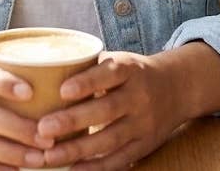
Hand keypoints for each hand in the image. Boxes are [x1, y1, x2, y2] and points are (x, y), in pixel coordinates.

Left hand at [35, 50, 189, 169]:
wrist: (176, 87)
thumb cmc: (133, 72)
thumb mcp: (119, 59)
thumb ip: (90, 65)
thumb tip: (47, 69)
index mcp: (129, 69)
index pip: (108, 74)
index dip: (86, 83)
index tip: (62, 91)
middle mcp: (138, 96)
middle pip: (106, 110)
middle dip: (73, 121)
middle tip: (43, 128)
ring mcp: (143, 123)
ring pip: (110, 139)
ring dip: (78, 150)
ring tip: (49, 156)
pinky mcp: (144, 145)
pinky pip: (119, 159)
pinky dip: (96, 167)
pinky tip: (73, 169)